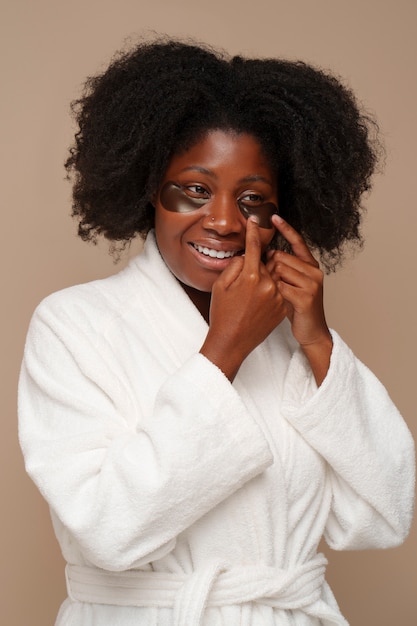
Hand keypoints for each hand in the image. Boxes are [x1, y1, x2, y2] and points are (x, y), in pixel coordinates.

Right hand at [200, 217, 286, 380]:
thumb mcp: (220, 286)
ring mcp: (277, 297)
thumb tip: (245, 255)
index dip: (253, 232)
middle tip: (244, 281)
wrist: (231, 342)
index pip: (254, 246)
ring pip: (274, 276)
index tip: (255, 220)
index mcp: (251, 277)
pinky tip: (256, 304)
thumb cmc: (222, 314)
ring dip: (264, 278)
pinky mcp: (282, 307)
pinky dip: (270, 291)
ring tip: (250, 294)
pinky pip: (278, 290)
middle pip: (266, 262)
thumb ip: (234, 266)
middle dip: (256, 265)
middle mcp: (268, 285)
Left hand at [266, 214, 332, 383]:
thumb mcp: (292, 284)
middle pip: (281, 257)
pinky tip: (279, 303)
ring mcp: (312, 284)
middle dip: (270, 269)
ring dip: (271, 283)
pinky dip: (274, 294)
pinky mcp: (306, 297)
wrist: (312, 332)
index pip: (298, 242)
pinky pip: (280, 286)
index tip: (273, 216)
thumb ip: (284, 268)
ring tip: (277, 297)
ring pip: (279, 271)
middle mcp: (315, 272)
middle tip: (271, 286)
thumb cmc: (298, 308)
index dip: (286, 228)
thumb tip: (269, 253)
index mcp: (311, 266)